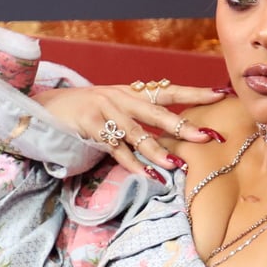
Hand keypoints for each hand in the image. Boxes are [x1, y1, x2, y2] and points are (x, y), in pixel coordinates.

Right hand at [30, 81, 229, 177]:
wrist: (44, 107)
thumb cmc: (85, 112)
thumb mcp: (114, 108)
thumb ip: (140, 117)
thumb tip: (173, 135)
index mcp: (132, 92)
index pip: (170, 91)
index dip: (195, 93)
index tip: (221, 94)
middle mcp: (121, 98)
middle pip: (159, 112)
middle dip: (185, 125)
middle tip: (208, 136)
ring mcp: (105, 111)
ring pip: (137, 133)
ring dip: (157, 150)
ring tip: (176, 164)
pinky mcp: (89, 126)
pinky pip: (115, 148)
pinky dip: (131, 164)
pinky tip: (147, 175)